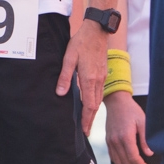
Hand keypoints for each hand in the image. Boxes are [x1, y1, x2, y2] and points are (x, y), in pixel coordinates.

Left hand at [59, 15, 106, 132]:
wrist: (97, 31)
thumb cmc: (81, 43)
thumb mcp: (68, 58)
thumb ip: (64, 76)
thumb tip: (60, 93)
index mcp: (89, 78)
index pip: (89, 105)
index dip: (86, 119)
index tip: (84, 130)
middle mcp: (98, 80)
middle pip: (95, 105)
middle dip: (90, 120)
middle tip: (86, 131)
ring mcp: (102, 77)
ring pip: (99, 99)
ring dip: (93, 112)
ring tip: (87, 121)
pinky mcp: (103, 73)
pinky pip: (100, 92)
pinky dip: (95, 102)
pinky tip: (91, 104)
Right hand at [103, 90, 152, 163]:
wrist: (116, 102)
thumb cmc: (131, 111)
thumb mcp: (143, 122)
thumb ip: (145, 139)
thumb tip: (149, 154)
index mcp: (125, 136)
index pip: (133, 158)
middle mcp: (115, 141)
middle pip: (125, 162)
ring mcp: (110, 141)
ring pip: (118, 161)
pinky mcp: (107, 140)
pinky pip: (112, 156)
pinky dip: (120, 163)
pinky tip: (128, 163)